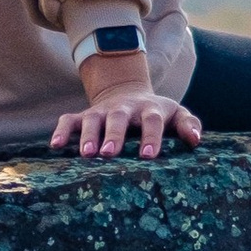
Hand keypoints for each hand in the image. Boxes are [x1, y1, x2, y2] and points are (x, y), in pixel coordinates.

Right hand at [51, 53, 203, 162]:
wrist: (128, 94)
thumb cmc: (156, 113)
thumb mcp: (176, 114)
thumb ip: (189, 124)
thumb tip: (195, 140)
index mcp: (149, 109)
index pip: (152, 121)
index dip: (150, 137)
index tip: (148, 156)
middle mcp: (124, 108)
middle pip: (118, 118)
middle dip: (113, 135)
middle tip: (109, 154)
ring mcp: (102, 111)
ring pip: (92, 119)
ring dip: (88, 135)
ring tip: (86, 154)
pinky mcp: (85, 115)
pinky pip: (69, 120)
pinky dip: (61, 130)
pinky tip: (55, 145)